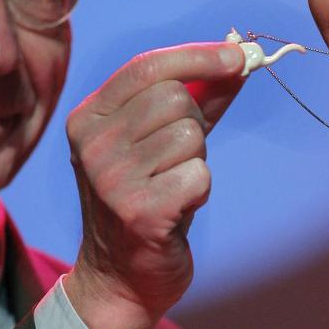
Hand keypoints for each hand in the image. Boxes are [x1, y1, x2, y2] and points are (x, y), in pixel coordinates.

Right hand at [62, 41, 244, 326]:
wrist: (120, 273)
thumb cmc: (148, 192)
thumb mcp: (161, 137)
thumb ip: (199, 95)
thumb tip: (239, 56)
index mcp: (89, 117)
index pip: (147, 66)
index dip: (198, 56)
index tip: (238, 55)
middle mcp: (92, 144)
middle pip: (175, 98)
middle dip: (195, 121)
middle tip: (178, 155)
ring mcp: (110, 179)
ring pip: (190, 135)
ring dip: (196, 158)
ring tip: (172, 183)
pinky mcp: (138, 211)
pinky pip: (199, 173)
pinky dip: (200, 188)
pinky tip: (177, 207)